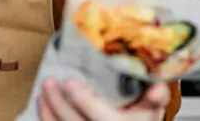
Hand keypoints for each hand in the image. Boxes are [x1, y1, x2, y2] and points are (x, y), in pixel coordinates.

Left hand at [37, 78, 168, 120]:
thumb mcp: (151, 110)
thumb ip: (155, 97)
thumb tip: (156, 86)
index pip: (100, 116)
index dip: (83, 100)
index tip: (70, 82)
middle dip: (59, 103)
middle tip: (49, 82)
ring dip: (48, 112)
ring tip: (43, 92)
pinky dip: (47, 119)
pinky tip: (43, 106)